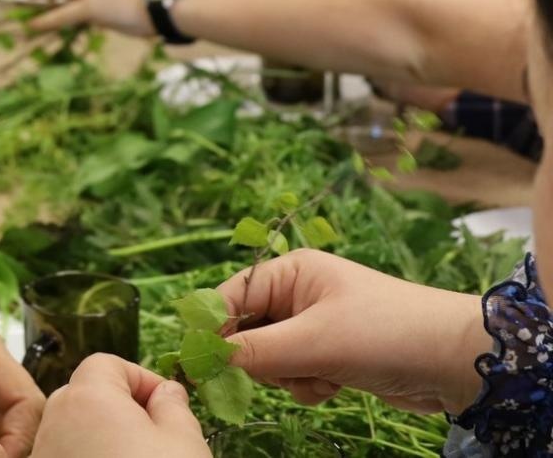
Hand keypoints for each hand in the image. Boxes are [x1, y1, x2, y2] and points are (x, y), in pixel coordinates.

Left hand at [31, 355, 207, 457]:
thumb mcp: (184, 444)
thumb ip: (174, 408)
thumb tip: (167, 392)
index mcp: (87, 397)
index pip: (106, 363)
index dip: (140, 379)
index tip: (167, 404)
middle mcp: (54, 419)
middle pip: (86, 395)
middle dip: (122, 408)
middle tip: (156, 436)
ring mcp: (43, 450)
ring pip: (73, 428)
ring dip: (104, 435)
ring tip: (137, 455)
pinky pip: (64, 452)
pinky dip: (86, 455)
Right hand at [217, 249, 488, 413]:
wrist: (457, 361)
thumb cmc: (385, 333)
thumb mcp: (315, 341)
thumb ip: (255, 351)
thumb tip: (205, 359)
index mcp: (290, 272)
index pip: (229, 298)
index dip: (213, 330)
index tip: (201, 365)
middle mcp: (298, 294)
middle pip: (246, 331)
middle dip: (261, 359)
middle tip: (284, 372)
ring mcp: (315, 325)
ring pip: (270, 359)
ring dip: (288, 377)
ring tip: (322, 378)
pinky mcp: (331, 354)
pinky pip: (295, 374)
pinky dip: (308, 385)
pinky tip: (335, 387)